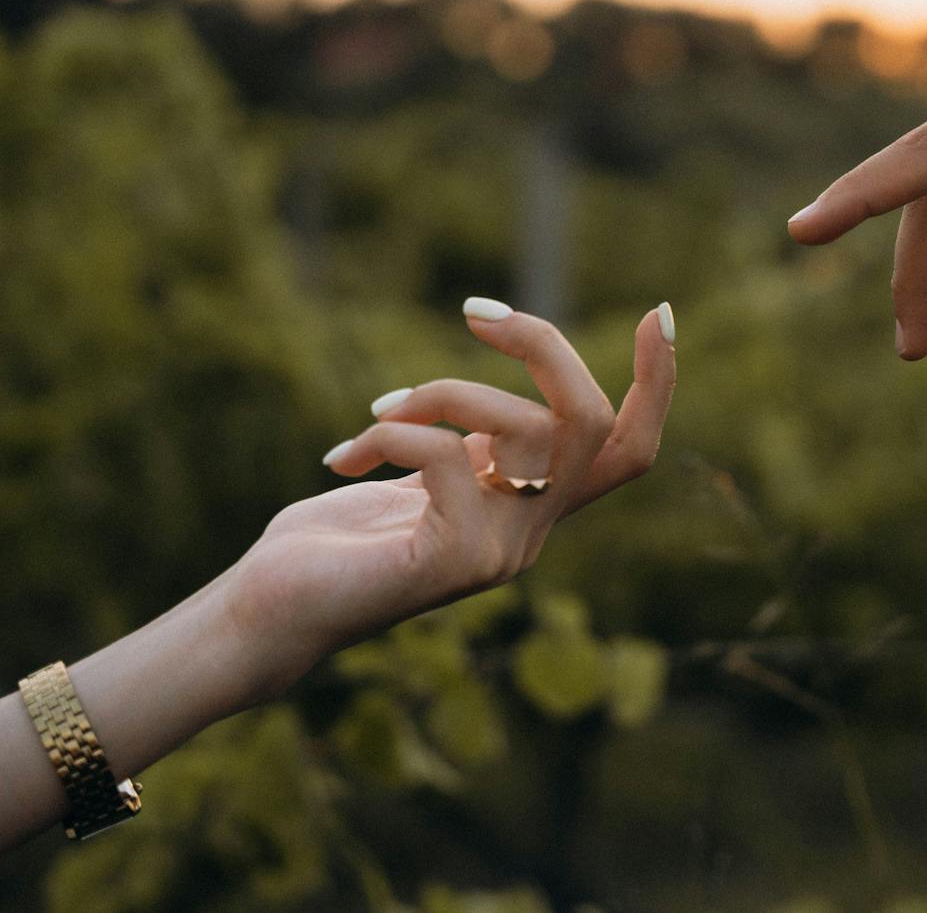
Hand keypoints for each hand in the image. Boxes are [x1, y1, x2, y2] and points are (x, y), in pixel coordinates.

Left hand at [221, 299, 676, 701]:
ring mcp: (503, 553)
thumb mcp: (420, 472)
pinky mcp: (459, 562)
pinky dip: (392, 434)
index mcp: (531, 507)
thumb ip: (474, 439)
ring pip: (520, 427)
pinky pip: (448, 456)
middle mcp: (532, 534)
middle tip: (474, 314)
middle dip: (543, 346)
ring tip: (377, 412)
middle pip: (594, 421)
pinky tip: (342, 458)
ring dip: (438, 392)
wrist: (268, 614)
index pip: (628, 451)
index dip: (657, 383)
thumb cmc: (333, 540)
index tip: (657, 312)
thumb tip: (508, 361)